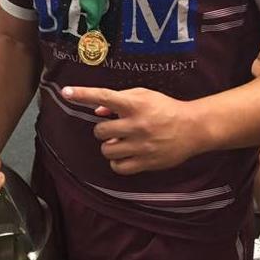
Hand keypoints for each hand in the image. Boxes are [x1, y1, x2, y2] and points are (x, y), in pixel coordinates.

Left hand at [60, 85, 205, 174]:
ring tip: (121, 142)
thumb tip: (97, 111)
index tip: (66, 92)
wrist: (193, 128)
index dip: (82, 94)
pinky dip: (117, 162)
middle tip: (116, 128)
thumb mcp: (144, 96)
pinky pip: (118, 167)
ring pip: (107, 150)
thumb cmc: (166, 109)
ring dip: (110, 147)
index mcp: (135, 104)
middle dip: (104, 130)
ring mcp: (141, 145)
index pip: (103, 96)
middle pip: (100, 130)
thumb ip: (119, 101)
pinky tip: (125, 155)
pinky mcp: (146, 162)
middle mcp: (136, 124)